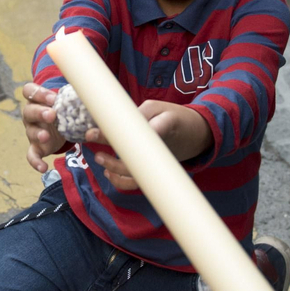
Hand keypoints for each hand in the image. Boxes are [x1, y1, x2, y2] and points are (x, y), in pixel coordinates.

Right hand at [21, 82, 65, 172]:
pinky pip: (32, 156)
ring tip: (46, 136)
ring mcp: (32, 132)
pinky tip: (43, 168)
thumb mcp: (67, 103)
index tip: (52, 98)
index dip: (38, 93)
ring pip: (31, 132)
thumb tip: (93, 98)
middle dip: (40, 113)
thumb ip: (73, 100)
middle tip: (52, 115)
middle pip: (29, 111)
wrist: (61, 128)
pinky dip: (36, 162)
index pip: (29, 91)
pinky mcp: (36, 148)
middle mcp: (31, 115)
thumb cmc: (63, 112)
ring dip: (38, 134)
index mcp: (37, 100)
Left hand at [88, 101, 211, 189]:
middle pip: (133, 158)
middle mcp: (160, 149)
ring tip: (99, 158)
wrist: (198, 134)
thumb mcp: (158, 107)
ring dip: (115, 169)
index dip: (111, 134)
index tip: (92, 132)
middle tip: (91, 139)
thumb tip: (111, 123)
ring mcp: (158, 163)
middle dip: (109, 151)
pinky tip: (108, 173)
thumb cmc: (176, 117)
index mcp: (163, 127)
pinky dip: (122, 182)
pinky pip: (138, 182)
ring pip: (135, 175)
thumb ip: (137, 114)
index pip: (134, 133)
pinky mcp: (156, 171)